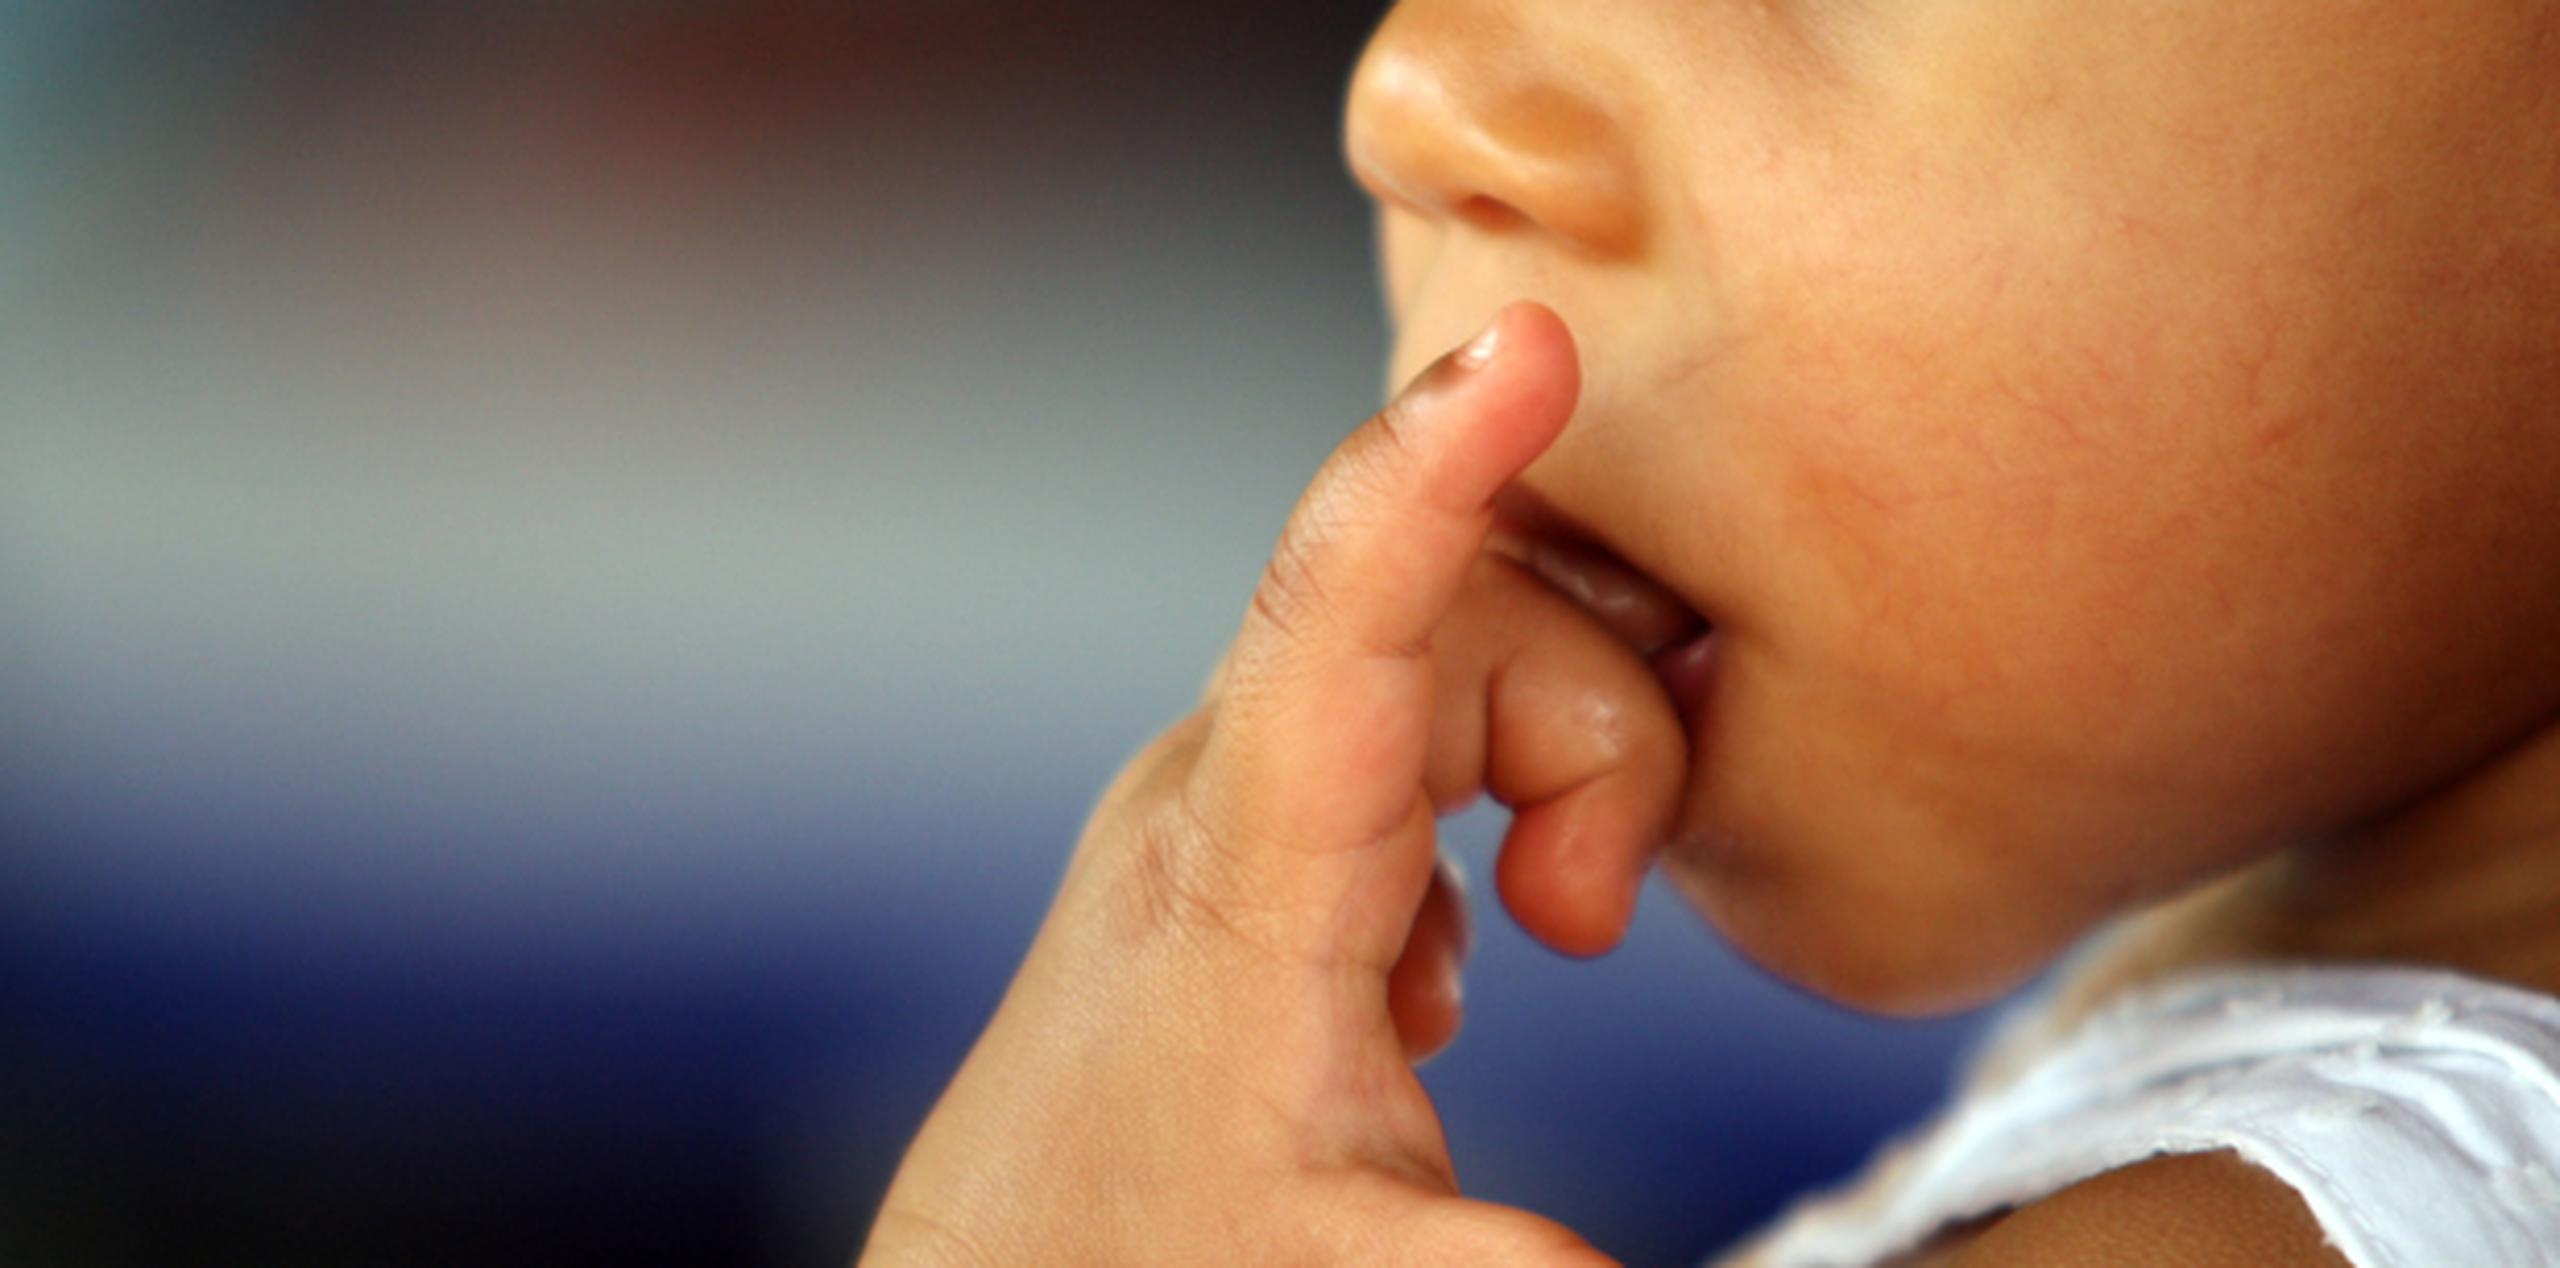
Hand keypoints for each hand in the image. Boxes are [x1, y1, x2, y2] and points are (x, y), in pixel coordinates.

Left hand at [864, 303, 1687, 1265]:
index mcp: (1244, 875)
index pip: (1339, 620)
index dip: (1430, 471)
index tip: (1523, 346)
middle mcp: (1228, 792)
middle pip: (1466, 620)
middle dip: (1596, 728)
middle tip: (1590, 920)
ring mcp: (1239, 800)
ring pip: (1455, 658)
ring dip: (1562, 763)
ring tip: (1556, 929)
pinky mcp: (1258, 833)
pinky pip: (1416, 720)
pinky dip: (1502, 789)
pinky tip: (1465, 953)